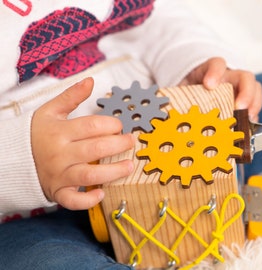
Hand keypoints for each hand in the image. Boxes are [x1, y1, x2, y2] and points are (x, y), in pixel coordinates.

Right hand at [31, 78, 134, 209]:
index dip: (111, 125)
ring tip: (129, 166)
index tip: (120, 126)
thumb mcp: (51, 111)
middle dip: (119, 145)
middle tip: (131, 142)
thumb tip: (91, 81)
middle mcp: (60, 154)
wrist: (15, 158)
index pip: (92, 126)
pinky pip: (72, 201)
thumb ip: (71, 96)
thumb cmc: (38, 133)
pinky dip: (87, 201)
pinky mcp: (58, 192)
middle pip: (95, 149)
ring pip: (89, 175)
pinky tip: (101, 194)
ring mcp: (59, 175)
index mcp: (60, 131)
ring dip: (113, 172)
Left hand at [179, 57, 261, 121]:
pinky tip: (248, 127)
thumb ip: (178, 99)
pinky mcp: (244, 101)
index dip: (215, 72)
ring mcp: (239, 89)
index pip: (216, 64)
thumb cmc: (189, 92)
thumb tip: (167, 114)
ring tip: (249, 118)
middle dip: (245, 91)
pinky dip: (253, 116)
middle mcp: (229, 77)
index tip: (209, 85)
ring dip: (254, 104)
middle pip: (244, 76)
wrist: (194, 93)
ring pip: (255, 89)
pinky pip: (254, 105)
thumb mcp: (182, 92)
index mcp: (211, 71)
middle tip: (239, 107)